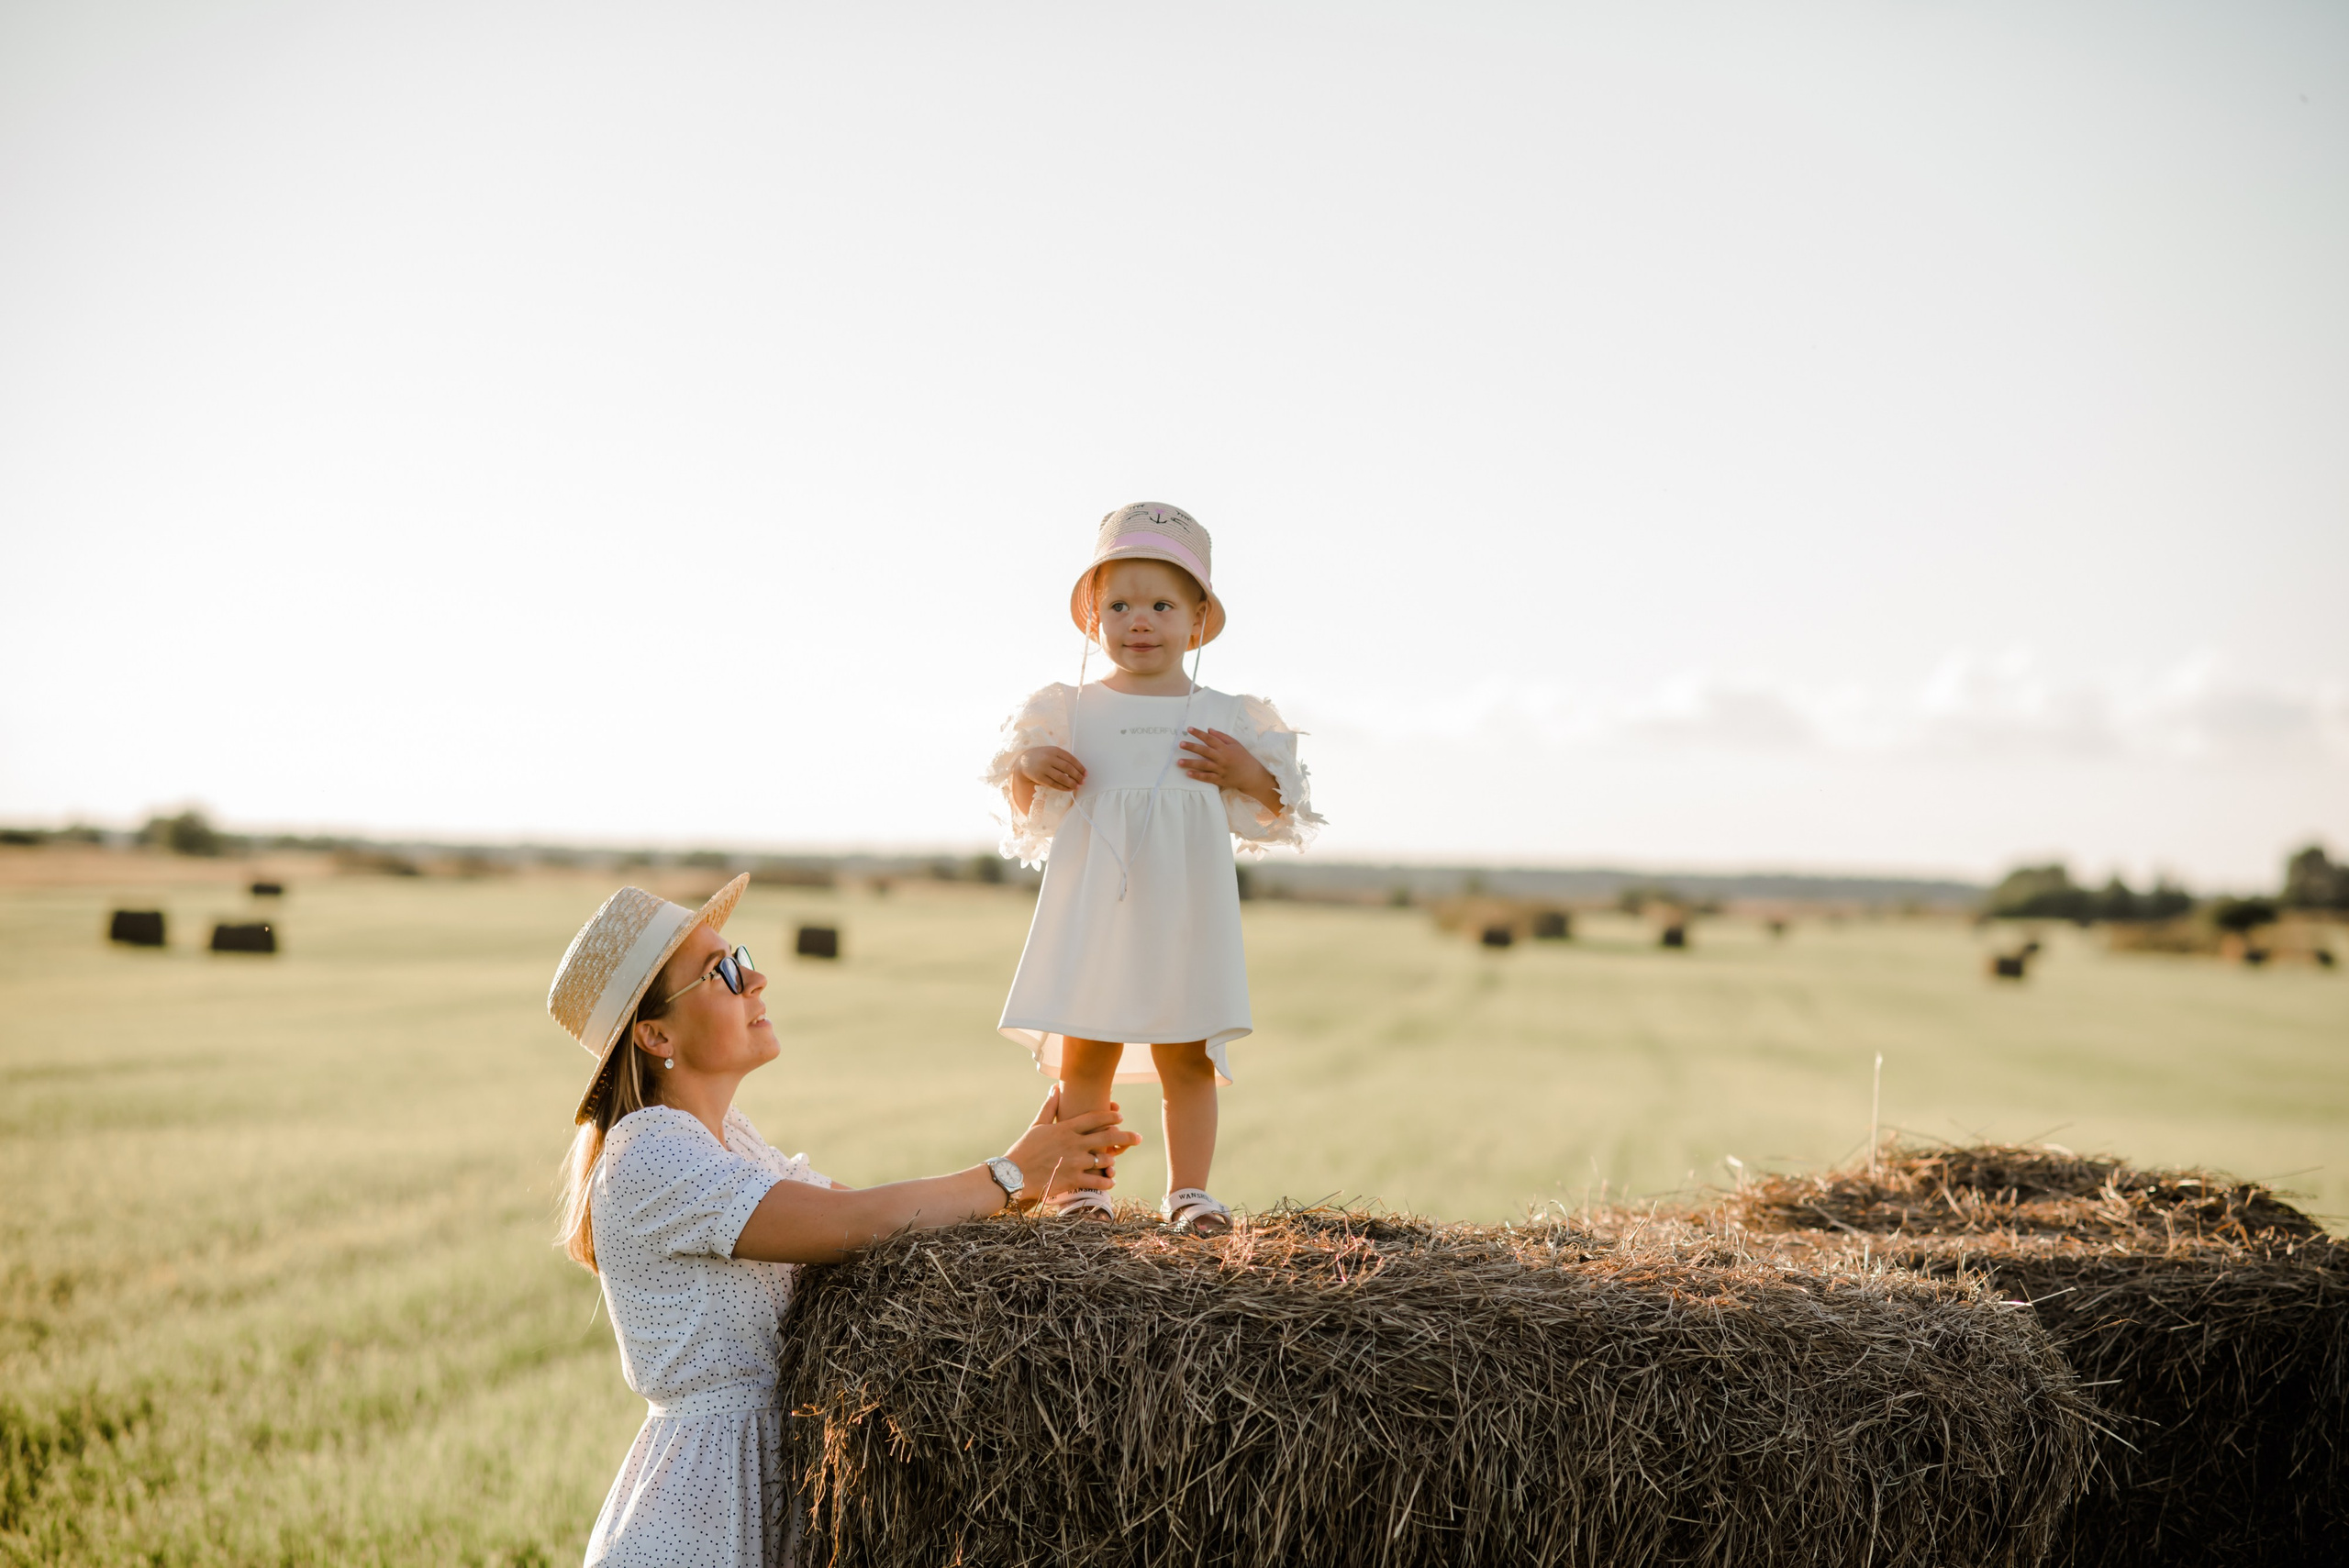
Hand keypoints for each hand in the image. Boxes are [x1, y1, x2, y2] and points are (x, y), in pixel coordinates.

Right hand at [1003, 1085, 1139, 1206]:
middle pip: (1107, 1137)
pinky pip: (1097, 1181)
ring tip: (1114, 1161)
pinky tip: (1111, 1181)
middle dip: (1126, 1137)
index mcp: (1066, 1129)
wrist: (1014, 1174)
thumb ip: (1050, 1107)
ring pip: (1104, 1159)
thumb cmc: (1024, 1149)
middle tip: (1139, 1138)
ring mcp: (1075, 1162)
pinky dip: (1107, 1181)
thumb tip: (1055, 1088)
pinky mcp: (1073, 1180)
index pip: (1094, 1119)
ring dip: (1112, 1160)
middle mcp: (1074, 1144)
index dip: (1110, 1117)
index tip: (1120, 1117)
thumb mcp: (1037, 1125)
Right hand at [1016, 746, 1086, 792]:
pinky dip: (1063, 787)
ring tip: (1077, 786)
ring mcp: (1044, 768)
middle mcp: (1049, 758)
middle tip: (1083, 781)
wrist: (1024, 761)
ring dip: (1071, 783)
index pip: (1071, 759)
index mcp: (1055, 750)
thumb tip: (1078, 770)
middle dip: (1077, 776)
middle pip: (1067, 768)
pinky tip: (1069, 789)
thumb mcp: (1052, 752)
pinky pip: (1054, 784)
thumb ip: (1063, 758)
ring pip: (1061, 777)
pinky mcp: (1040, 778)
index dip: (1080, 767)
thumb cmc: (1042, 756)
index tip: (1085, 774)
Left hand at [1178, 728, 1281, 811]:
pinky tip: (1188, 774)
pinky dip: (1198, 776)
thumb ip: (1222, 737)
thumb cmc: (1243, 757)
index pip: (1210, 739)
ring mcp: (1221, 770)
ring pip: (1204, 765)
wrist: (1252, 775)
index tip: (1189, 729)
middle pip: (1205, 751)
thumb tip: (1208, 730)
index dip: (1199, 734)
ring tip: (1179, 762)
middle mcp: (1222, 758)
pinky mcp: (1220, 780)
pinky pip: (1207, 778)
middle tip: (1181, 744)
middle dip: (1192, 747)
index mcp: (1225, 748)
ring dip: (1191, 763)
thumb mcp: (1235, 744)